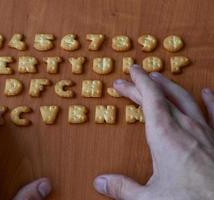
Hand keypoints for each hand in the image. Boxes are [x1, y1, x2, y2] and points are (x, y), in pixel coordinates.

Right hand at [94, 65, 213, 199]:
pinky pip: (213, 112)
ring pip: (185, 99)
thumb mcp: (149, 199)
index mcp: (165, 135)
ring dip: (170, 86)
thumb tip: (101, 182)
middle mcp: (185, 127)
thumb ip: (123, 187)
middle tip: (131, 78)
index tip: (131, 71)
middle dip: (144, 84)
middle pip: (162, 96)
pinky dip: (209, 100)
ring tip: (160, 78)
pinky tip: (206, 92)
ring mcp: (204, 131)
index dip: (138, 82)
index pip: (150, 97)